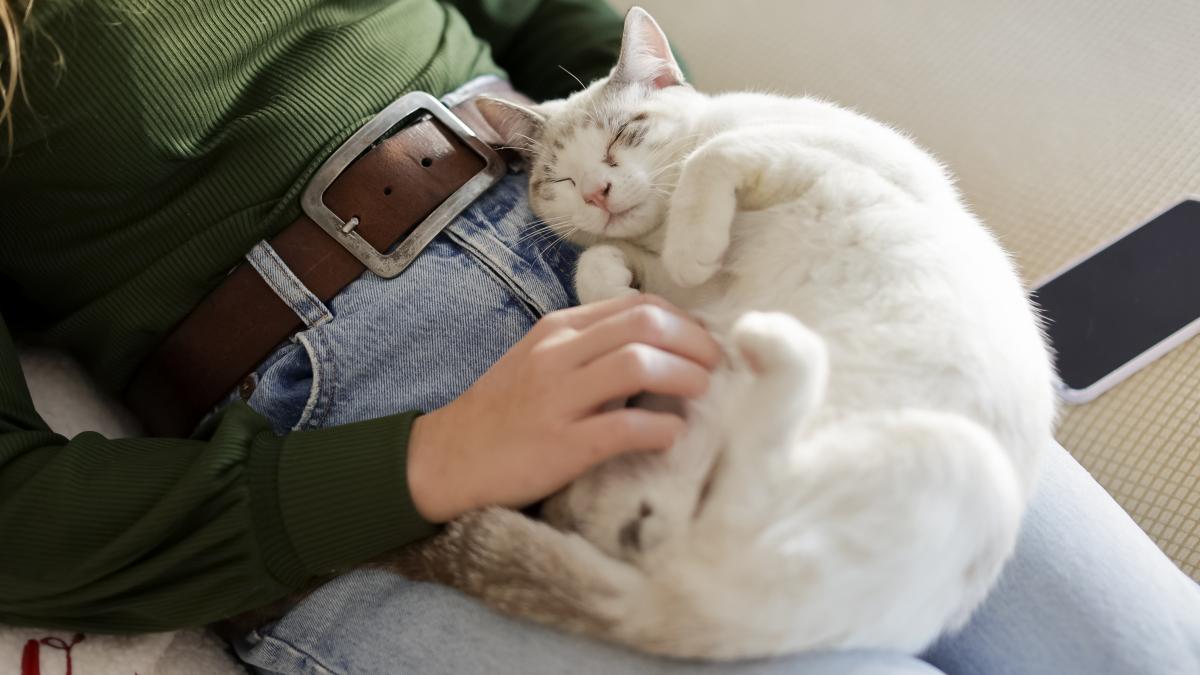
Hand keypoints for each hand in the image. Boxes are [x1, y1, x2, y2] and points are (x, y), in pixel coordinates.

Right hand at [407, 294, 720, 522]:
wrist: (446, 460)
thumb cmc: (503, 413)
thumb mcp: (540, 361)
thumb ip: (589, 348)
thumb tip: (657, 346)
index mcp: (558, 330)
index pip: (637, 305)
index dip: (684, 320)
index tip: (704, 343)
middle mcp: (558, 354)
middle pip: (645, 324)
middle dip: (694, 342)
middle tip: (716, 366)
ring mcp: (557, 399)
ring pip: (637, 365)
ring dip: (684, 376)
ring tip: (703, 393)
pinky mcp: (559, 446)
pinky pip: (622, 427)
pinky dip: (660, 428)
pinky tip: (674, 434)